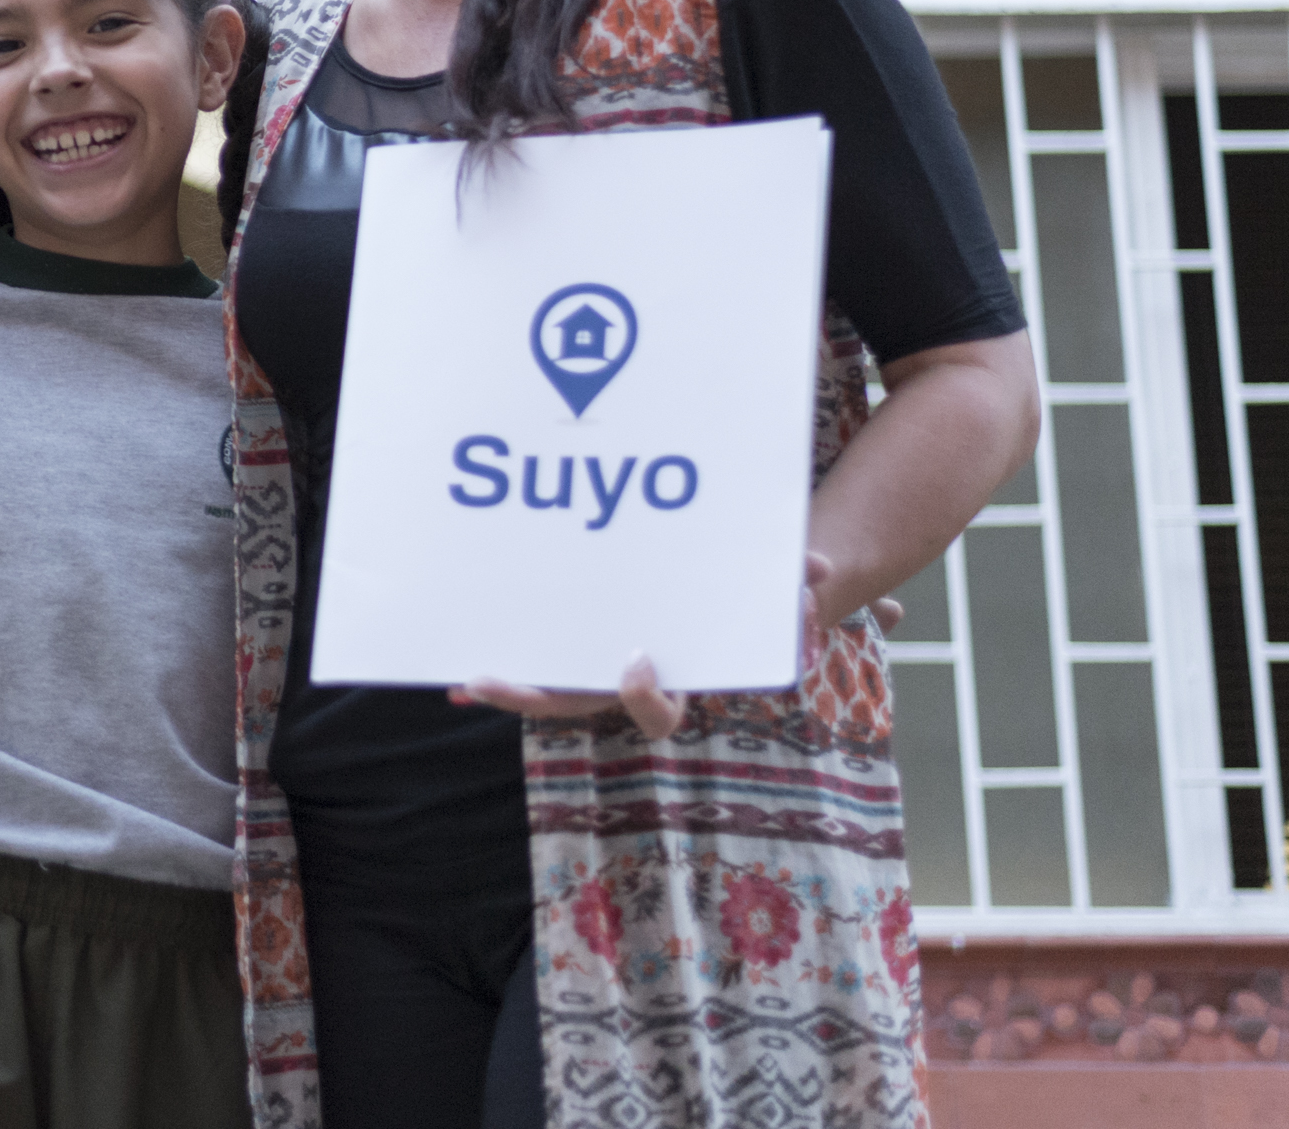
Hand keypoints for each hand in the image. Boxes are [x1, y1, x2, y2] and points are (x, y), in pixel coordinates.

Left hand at [448, 554, 846, 739]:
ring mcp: (589, 672)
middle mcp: (620, 686)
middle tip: (486, 679)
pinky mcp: (568, 653)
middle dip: (528, 697)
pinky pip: (531, 666)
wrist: (711, 605)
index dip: (644, 695)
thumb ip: (794, 591)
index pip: (657, 712)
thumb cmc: (735, 604)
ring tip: (463, 676)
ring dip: (501, 685)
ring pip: (541, 692)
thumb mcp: (763, 597)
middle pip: (572, 706)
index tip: (635, 662)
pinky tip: (459, 667)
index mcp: (668, 681)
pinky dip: (498, 670)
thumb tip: (829, 576)